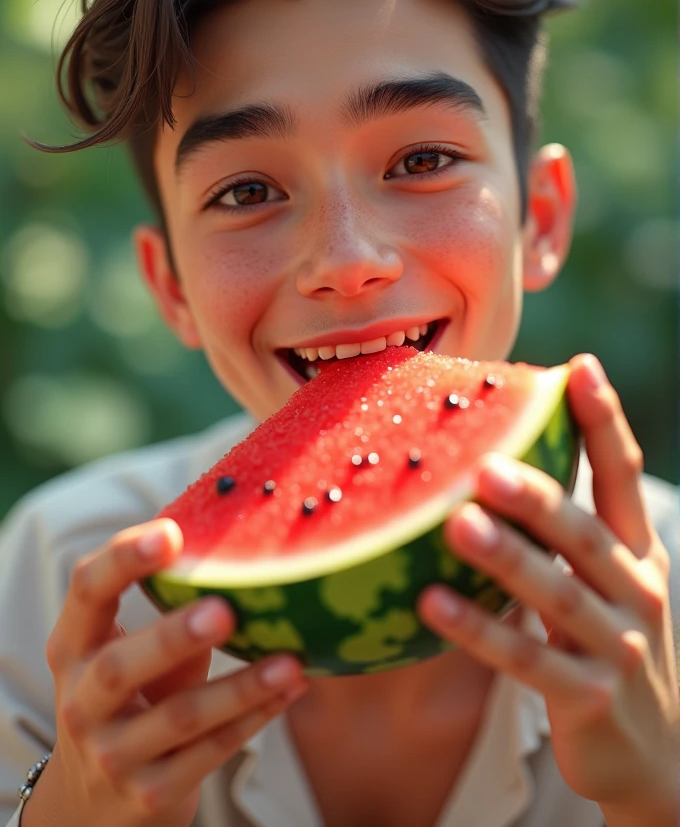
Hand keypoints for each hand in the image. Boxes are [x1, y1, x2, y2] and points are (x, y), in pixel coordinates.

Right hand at [41, 519, 307, 826]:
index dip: (123, 559)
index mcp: (74, 647)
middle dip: (172, 637)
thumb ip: (171, 610)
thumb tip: (245, 548)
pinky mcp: (151, 793)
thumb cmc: (129, 699)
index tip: (172, 533)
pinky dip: (255, 718)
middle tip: (225, 610)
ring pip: (179, 719)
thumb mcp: (131, 654)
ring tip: (290, 662)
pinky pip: (210, 753)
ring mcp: (112, 754)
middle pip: (118, 667)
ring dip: (240, 688)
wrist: (93, 806)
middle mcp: (81, 702)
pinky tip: (291, 690)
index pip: (86, 591)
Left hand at [417, 353, 679, 822]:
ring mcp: (619, 647)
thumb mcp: (606, 585)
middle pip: (584, 533)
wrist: (659, 759)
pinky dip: (481, 633)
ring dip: (506, 558)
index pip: (623, 476)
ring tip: (456, 523)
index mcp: (637, 553)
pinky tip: (432, 604)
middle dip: (538, 495)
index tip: (578, 367)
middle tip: (485, 463)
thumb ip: (567, 536)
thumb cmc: (611, 646)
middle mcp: (636, 591)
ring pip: (557, 594)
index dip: (604, 421)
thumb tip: (495, 467)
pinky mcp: (592, 698)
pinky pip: (529, 662)